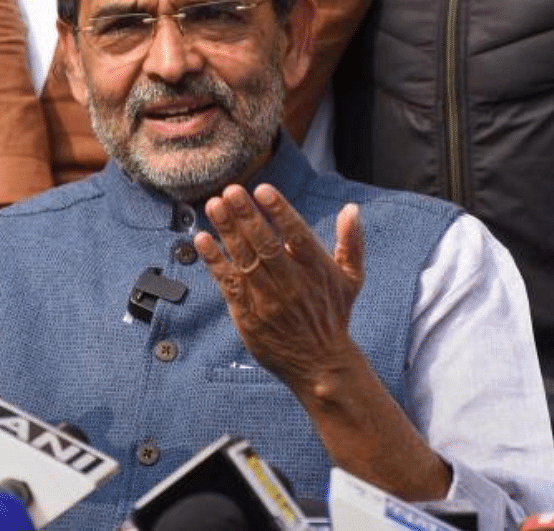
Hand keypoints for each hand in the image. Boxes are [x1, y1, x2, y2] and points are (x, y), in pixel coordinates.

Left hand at [193, 183, 364, 390]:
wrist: (320, 364)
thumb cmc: (334, 315)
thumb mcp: (352, 279)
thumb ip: (351, 243)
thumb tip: (351, 209)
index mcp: (317, 270)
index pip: (298, 236)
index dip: (280, 212)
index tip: (263, 190)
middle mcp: (292, 284)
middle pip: (266, 245)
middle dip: (247, 216)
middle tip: (231, 191)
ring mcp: (268, 301)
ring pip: (245, 261)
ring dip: (228, 232)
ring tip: (214, 206)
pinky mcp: (249, 316)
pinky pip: (229, 284)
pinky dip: (215, 262)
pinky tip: (202, 240)